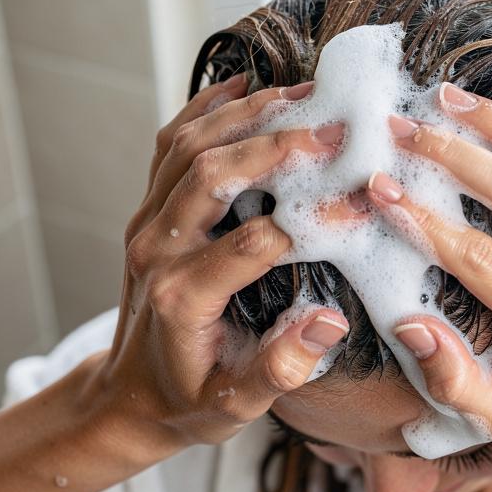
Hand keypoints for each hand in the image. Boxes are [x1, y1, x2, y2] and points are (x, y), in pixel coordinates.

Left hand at [93, 77, 351, 456]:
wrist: (129, 399)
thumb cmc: (190, 402)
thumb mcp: (236, 407)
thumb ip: (282, 368)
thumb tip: (331, 322)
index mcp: (183, 297)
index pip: (257, 242)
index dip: (313, 219)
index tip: (363, 202)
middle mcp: (156, 250)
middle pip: (212, 174)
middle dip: (277, 144)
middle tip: (336, 127)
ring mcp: (146, 224)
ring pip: (188, 146)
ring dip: (245, 114)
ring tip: (303, 95)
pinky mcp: (147, 211)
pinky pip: (169, 144)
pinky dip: (204, 108)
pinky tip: (245, 84)